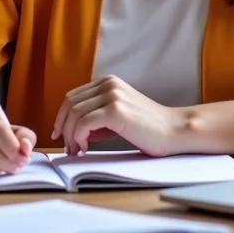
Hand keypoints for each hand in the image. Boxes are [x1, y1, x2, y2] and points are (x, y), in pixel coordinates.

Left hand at [52, 75, 180, 156]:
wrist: (173, 131)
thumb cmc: (146, 127)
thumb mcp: (117, 115)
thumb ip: (95, 117)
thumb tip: (70, 131)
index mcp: (108, 82)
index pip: (73, 96)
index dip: (62, 116)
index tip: (60, 134)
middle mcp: (108, 84)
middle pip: (70, 103)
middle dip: (63, 127)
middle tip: (68, 147)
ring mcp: (112, 95)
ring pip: (74, 114)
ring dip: (70, 136)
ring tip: (77, 151)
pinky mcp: (115, 111)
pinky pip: (84, 124)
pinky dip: (78, 138)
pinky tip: (85, 149)